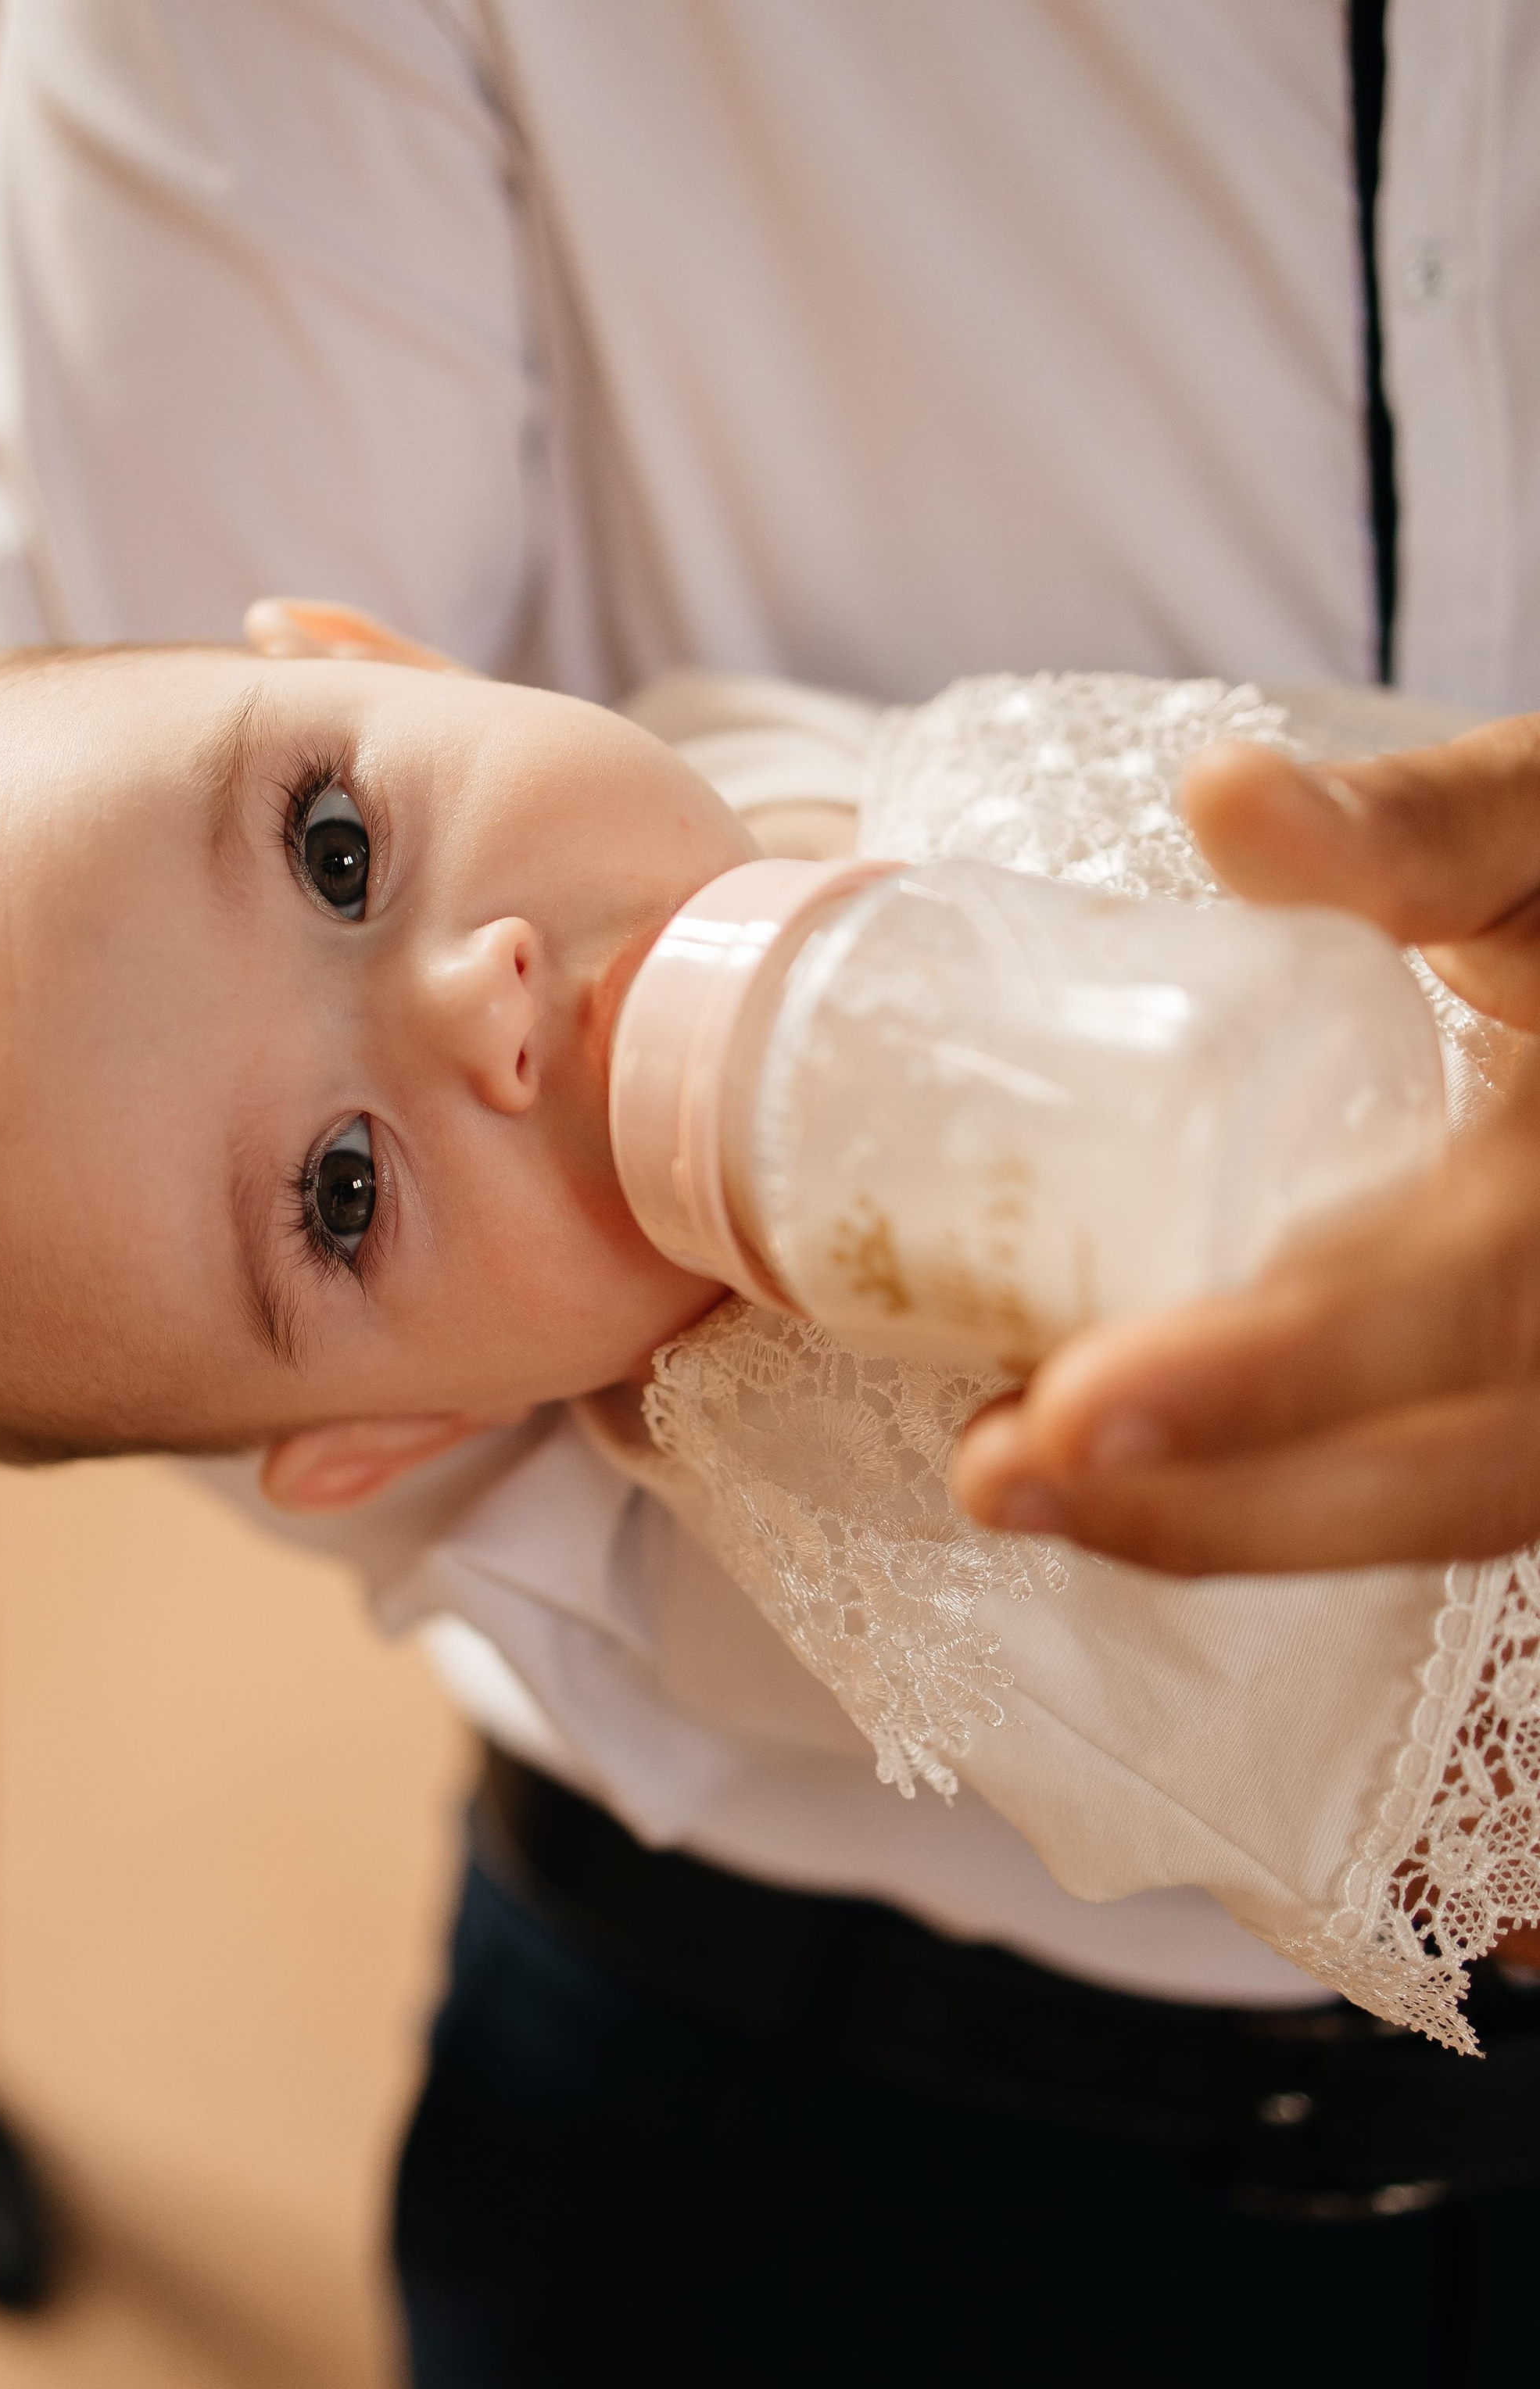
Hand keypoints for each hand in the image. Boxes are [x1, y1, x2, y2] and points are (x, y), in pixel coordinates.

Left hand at [951, 711, 1539, 1575]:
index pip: (1463, 1304)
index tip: (1075, 1404)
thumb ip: (1413, 824)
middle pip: (1447, 1476)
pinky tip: (1113, 1478)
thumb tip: (1221, 790)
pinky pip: (1432, 1495)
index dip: (1274, 1372)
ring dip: (1219, 1524)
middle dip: (1208, 1503)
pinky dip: (1272, 1502)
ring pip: (1439, 1515)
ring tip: (1015, 1485)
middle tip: (997, 1474)